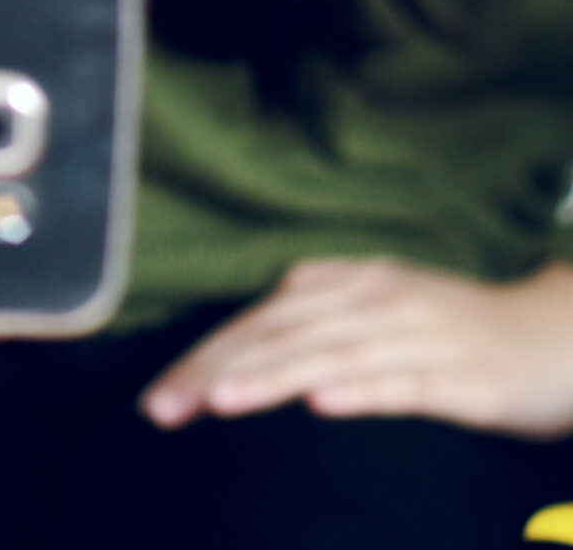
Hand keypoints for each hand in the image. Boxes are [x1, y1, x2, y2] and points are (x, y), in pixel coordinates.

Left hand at [141, 257, 572, 438]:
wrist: (555, 333)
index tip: (158, 394)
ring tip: (219, 399)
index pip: (258, 322)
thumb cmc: (453, 327)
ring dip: (271, 378)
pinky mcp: (460, 376)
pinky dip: (361, 391)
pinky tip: (323, 403)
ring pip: (329, 358)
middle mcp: (372, 302)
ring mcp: (416, 336)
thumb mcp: (375, 306)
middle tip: (163, 407)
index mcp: (344, 284)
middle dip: (215, 372)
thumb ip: (313, 316)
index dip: (204, 356)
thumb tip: (244, 340)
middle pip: (279, 338)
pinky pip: (404, 384)